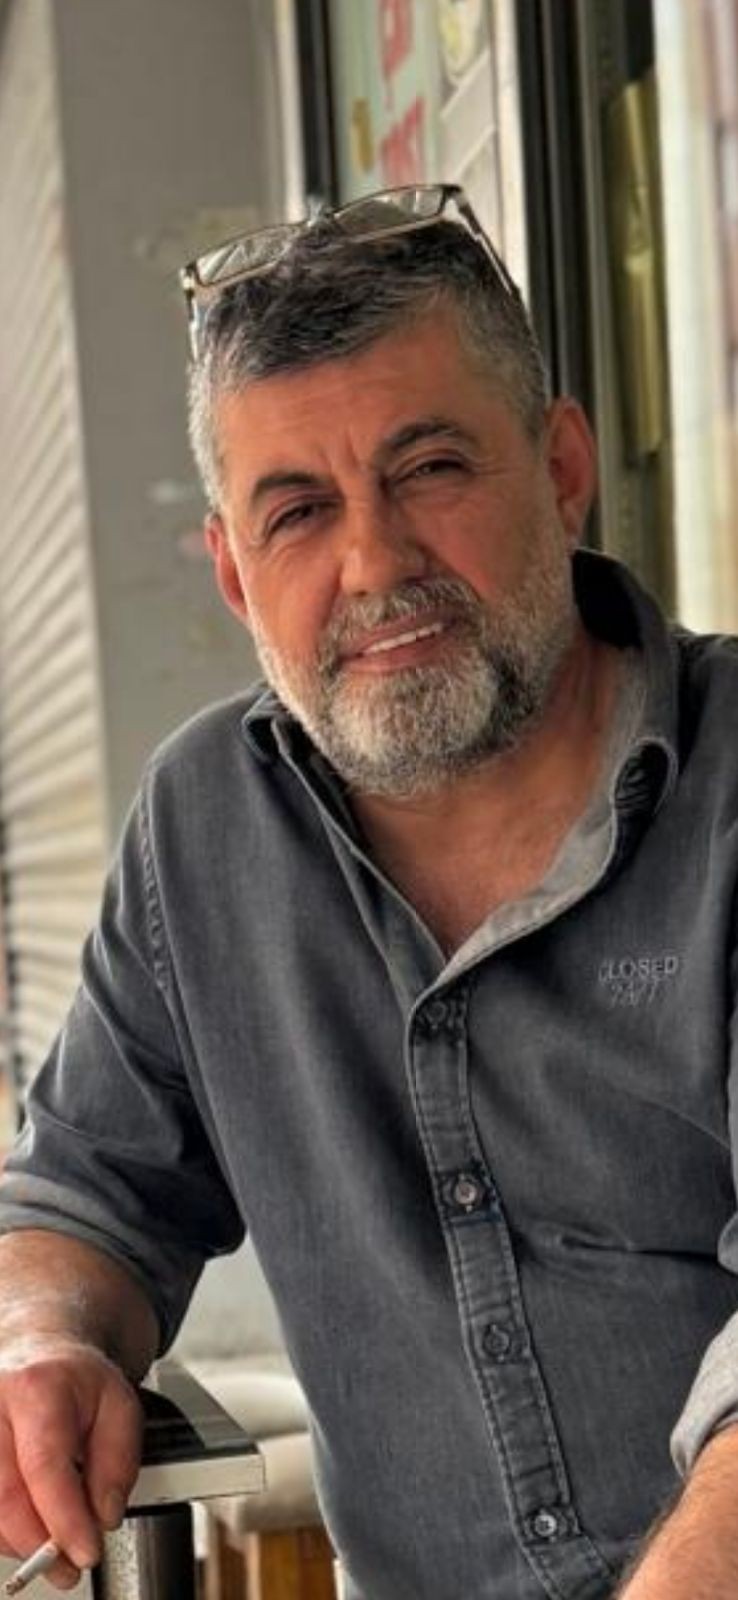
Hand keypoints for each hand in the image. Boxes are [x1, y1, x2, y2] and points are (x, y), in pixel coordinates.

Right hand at [0, 1340, 142, 1588]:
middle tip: (71, 1568)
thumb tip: (103, 1515)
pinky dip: (5, 1529)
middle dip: (41, 1544)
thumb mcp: (120, 1404)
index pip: (44, 1464)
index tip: (86, 1552)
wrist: (37, 1352)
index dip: (64, 1518)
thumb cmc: (75, 1379)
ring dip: (21, 1541)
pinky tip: (28, 1526)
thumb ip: (118, 1461)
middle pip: (6, 1494)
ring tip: (53, 1543)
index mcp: (35, 1387)